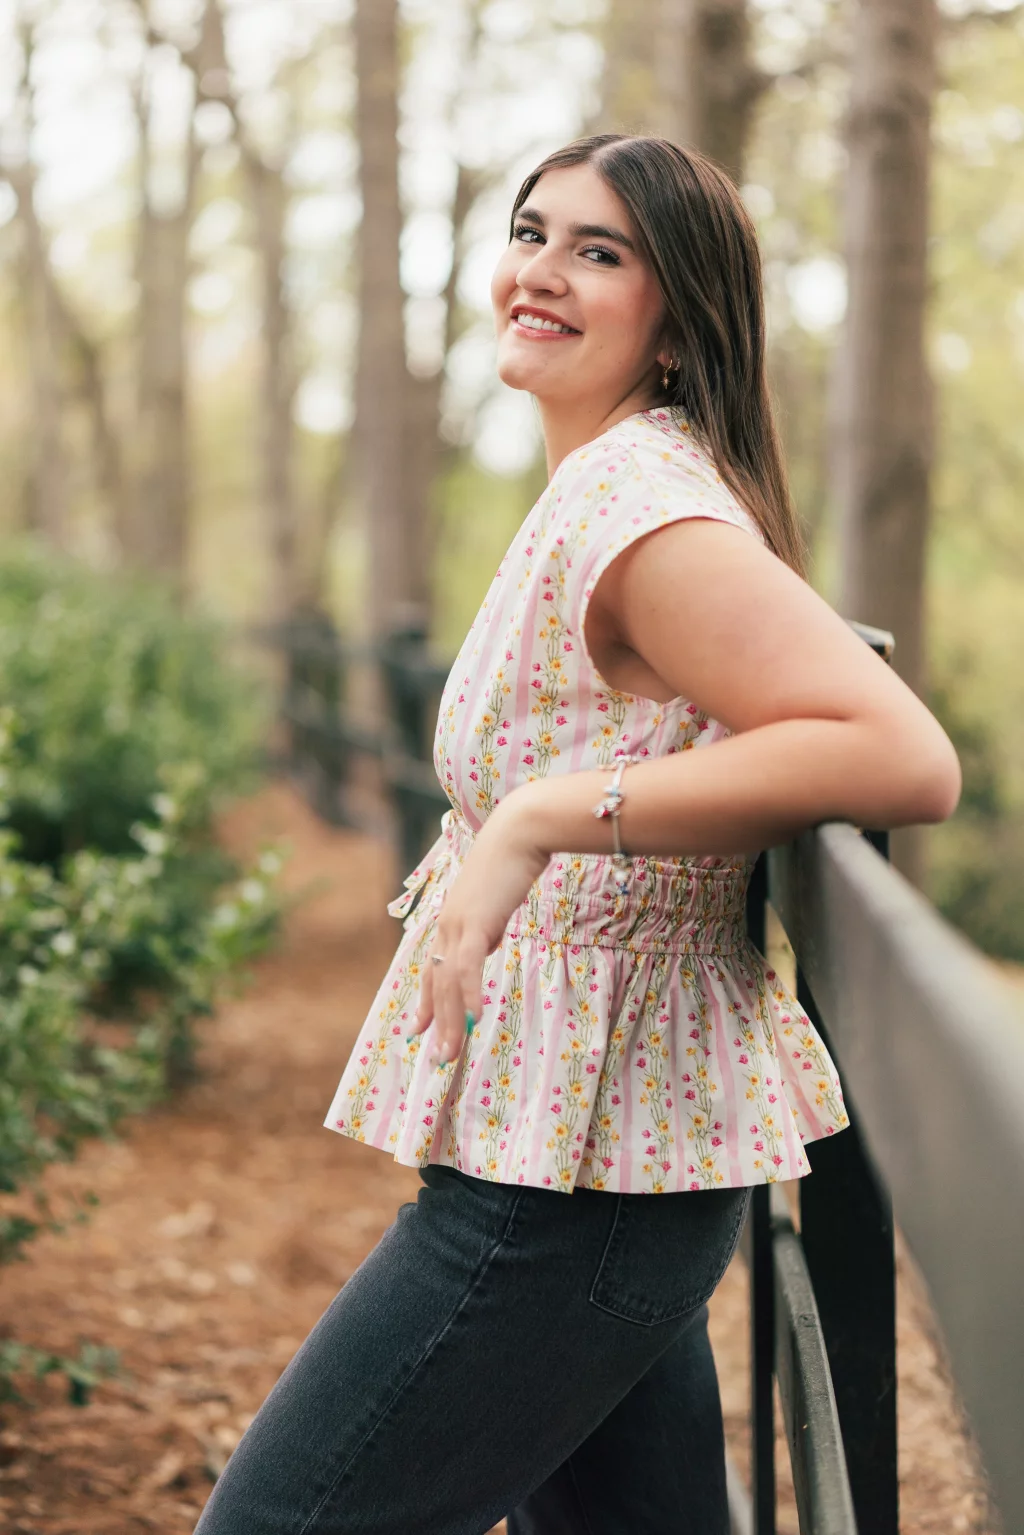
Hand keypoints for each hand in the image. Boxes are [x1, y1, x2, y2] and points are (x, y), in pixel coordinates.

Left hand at [406, 789, 550, 1066]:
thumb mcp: (496, 901)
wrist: (520, 831)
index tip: (419, 1031)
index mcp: (450, 920)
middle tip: (438, 1058)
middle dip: (437, 1024)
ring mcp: (457, 923)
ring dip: (451, 1020)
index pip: (433, 970)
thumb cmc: (514, 860)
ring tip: (452, 1052)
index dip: (426, 1004)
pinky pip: (468, 967)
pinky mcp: (475, 921)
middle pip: (437, 984)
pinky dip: (469, 995)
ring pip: (448, 983)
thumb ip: (487, 925)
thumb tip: (487, 944)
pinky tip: (474, 1019)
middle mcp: (446, 924)